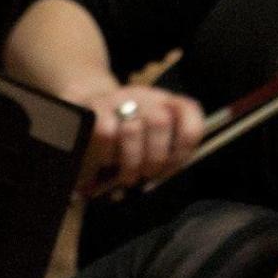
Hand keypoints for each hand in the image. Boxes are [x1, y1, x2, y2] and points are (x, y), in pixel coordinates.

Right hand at [72, 81, 206, 194]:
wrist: (88, 108)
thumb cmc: (127, 135)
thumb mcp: (153, 140)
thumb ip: (167, 155)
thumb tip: (163, 180)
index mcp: (169, 105)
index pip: (189, 118)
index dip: (183, 149)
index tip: (171, 167)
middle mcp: (147, 97)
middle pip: (160, 122)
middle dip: (154, 159)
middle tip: (146, 174)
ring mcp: (120, 99)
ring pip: (132, 129)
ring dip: (130, 162)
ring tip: (127, 176)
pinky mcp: (96, 107)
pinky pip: (106, 134)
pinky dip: (107, 156)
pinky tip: (106, 163)